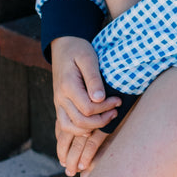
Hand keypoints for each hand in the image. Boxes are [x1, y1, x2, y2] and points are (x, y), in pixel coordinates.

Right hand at [50, 36, 119, 175]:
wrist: (63, 45)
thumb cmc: (78, 49)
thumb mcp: (88, 57)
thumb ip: (93, 78)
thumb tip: (99, 99)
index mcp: (67, 85)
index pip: (87, 108)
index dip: (105, 108)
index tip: (119, 101)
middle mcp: (60, 97)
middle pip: (80, 122)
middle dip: (101, 121)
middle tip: (116, 111)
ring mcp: (58, 103)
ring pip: (69, 128)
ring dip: (89, 129)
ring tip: (107, 119)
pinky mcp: (60, 105)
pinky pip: (65, 125)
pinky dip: (78, 130)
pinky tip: (93, 127)